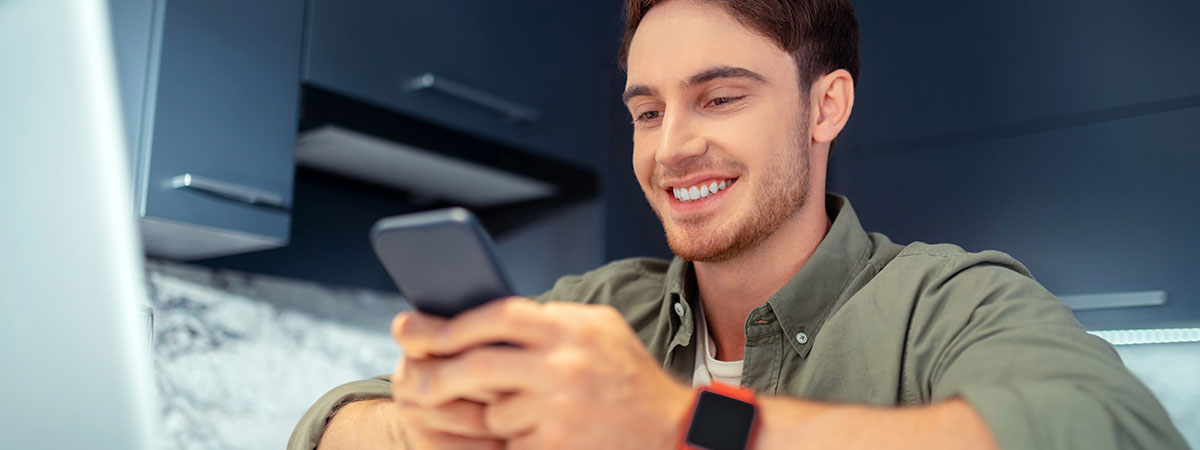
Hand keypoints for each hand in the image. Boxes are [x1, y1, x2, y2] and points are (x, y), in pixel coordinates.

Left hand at [392, 298, 693, 449]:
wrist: (673, 429)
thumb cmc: (627, 375)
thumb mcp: (599, 328)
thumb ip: (550, 317)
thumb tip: (486, 311)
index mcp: (572, 328)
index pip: (498, 314)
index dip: (454, 323)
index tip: (423, 330)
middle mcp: (565, 365)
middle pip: (478, 365)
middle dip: (438, 375)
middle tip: (412, 383)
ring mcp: (560, 410)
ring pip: (493, 410)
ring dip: (494, 413)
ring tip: (526, 410)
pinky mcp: (557, 446)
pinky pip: (511, 441)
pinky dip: (516, 438)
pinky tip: (542, 432)